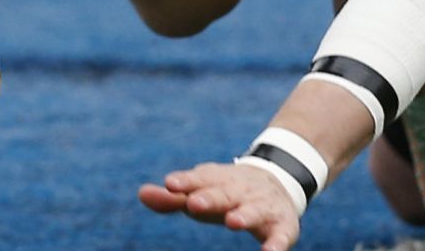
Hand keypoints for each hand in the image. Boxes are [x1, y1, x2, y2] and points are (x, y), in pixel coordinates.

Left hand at [138, 161, 301, 250]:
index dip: (185, 182)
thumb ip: (172, 198)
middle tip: (195, 204)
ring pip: (253, 210)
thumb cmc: (226, 193)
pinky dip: (277, 244)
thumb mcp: (201, 192)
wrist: (276, 181)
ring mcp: (262, 206)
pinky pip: (281, 236)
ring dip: (244, 215)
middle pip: (224, 194)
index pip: (199, 180)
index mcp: (218, 181)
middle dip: (211, 198)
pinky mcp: (282, 225)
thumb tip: (142, 193)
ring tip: (233, 222)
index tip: (171, 184)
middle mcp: (240, 191)